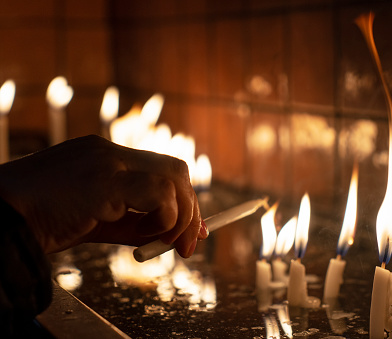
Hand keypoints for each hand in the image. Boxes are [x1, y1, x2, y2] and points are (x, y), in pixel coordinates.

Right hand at [0, 135, 207, 256]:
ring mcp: (108, 161)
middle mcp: (111, 151)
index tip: (192, 228)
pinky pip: (159, 194)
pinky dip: (167, 218)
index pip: (162, 168)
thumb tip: (172, 236)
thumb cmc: (41, 221)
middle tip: (191, 242)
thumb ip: (135, 224)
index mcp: (107, 155)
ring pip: (174, 177)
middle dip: (191, 208)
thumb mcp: (97, 221)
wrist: (0, 217)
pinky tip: (149, 238)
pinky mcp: (105, 179)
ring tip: (170, 245)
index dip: (185, 199)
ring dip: (183, 217)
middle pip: (176, 169)